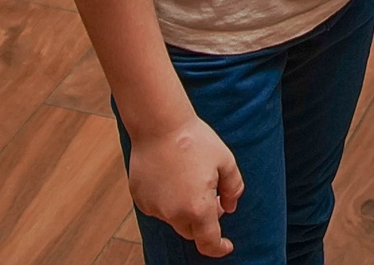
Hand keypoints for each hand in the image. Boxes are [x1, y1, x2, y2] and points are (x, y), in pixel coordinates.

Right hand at [127, 115, 243, 255]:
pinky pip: (158, 207)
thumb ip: (233, 189)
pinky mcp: (140, 198)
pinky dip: (168, 201)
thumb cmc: (194, 140)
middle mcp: (173, 214)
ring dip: (185, 209)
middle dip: (204, 222)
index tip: (227, 246)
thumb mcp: (225, 161)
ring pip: (174, 219)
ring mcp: (153, 207)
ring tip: (191, 179)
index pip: (209, 243)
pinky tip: (172, 177)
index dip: (219, 248)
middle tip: (213, 198)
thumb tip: (229, 207)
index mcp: (197, 208)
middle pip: (192, 232)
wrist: (159, 124)